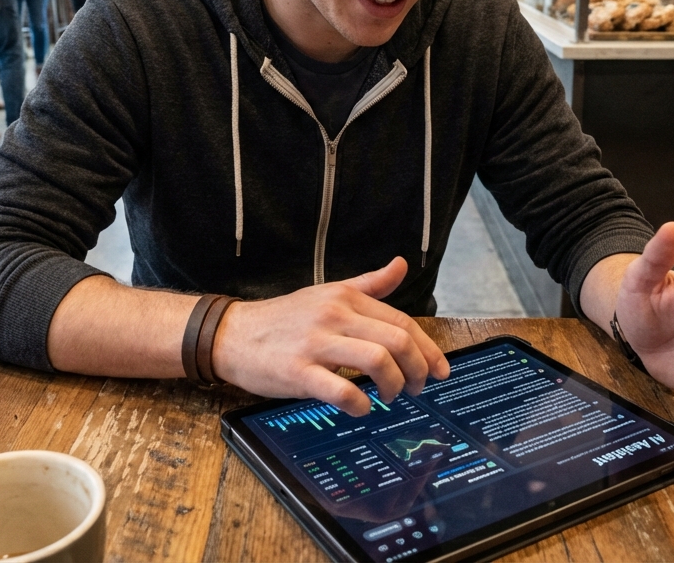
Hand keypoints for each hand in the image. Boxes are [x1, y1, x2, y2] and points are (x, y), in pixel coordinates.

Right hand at [212, 257, 449, 416]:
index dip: (429, 350)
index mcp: (346, 297)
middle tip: (418, 389)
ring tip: (391, 397)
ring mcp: (316, 343)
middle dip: (418, 370)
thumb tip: (401, 265)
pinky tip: (362, 408)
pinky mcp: (297, 372)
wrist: (233, 334)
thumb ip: (368, 283)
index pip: (403, 322)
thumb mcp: (327, 292)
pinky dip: (360, 403)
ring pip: (378, 361)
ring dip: (395, 386)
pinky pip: (341, 389)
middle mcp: (334, 316)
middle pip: (397, 341)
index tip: (440, 371)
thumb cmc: (284, 318)